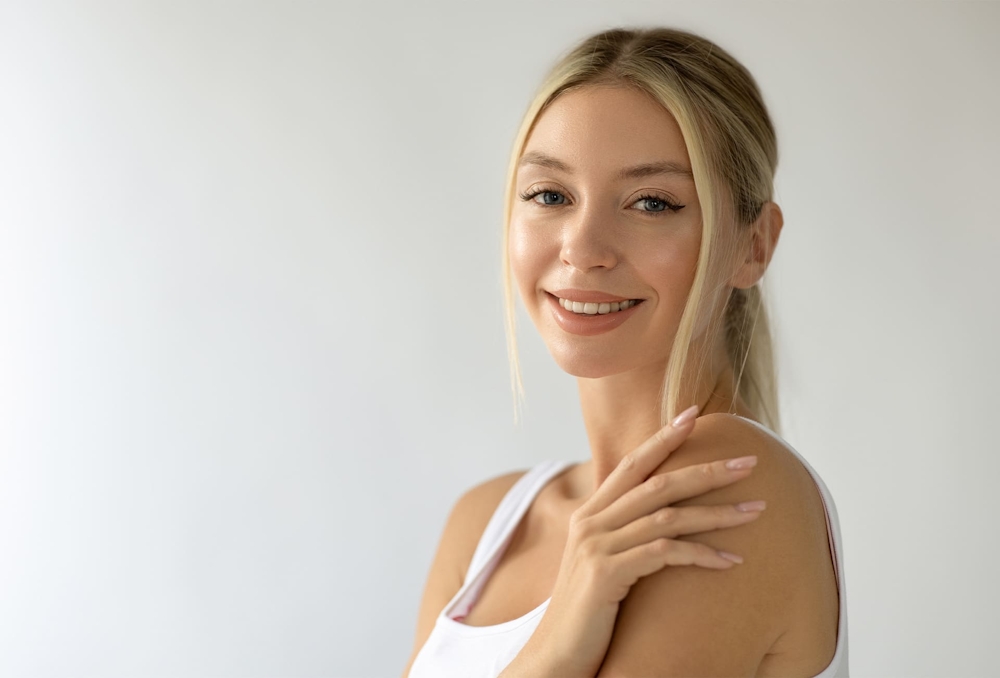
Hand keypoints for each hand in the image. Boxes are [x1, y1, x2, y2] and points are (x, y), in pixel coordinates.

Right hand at [500, 406, 766, 677]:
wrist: (554, 656)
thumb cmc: (586, 613)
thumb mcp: (601, 564)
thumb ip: (622, 535)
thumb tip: (659, 519)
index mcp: (589, 514)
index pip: (631, 464)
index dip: (663, 438)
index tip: (694, 415)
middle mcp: (591, 522)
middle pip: (657, 482)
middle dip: (707, 468)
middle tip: (749, 460)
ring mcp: (597, 546)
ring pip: (668, 515)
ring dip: (718, 511)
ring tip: (757, 509)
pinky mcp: (606, 573)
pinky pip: (665, 553)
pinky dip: (702, 554)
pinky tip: (731, 560)